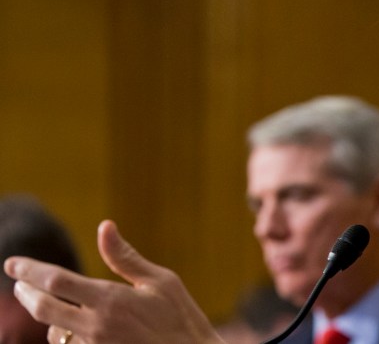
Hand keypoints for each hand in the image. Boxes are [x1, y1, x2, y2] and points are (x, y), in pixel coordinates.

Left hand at [4, 220, 224, 343]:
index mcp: (111, 300)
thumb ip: (125, 257)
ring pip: (53, 333)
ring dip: (49, 318)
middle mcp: (97, 327)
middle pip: (43, 309)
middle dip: (26, 293)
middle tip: (19, 283)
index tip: (13, 263)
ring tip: (52, 305)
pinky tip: (73, 328)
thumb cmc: (181, 317)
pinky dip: (66, 335)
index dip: (30, 270)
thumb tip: (104, 227)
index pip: (57, 281)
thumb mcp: (161, 281)